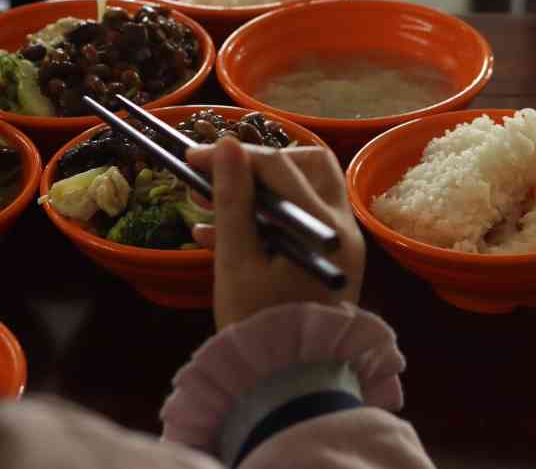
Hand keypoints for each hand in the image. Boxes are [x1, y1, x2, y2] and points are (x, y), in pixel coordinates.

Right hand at [186, 138, 364, 329]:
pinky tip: (214, 233)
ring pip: (303, 193)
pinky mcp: (327, 262)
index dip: (234, 155)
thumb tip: (226, 144)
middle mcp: (343, 229)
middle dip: (261, 165)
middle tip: (221, 176)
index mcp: (325, 228)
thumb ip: (232, 200)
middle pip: (308, 167)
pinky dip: (263, 219)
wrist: (288, 391)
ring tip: (208, 203)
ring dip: (259, 192)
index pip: (280, 166)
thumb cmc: (258, 327)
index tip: (193, 157)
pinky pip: (298, 223)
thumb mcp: (236, 261)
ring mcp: (340, 246)